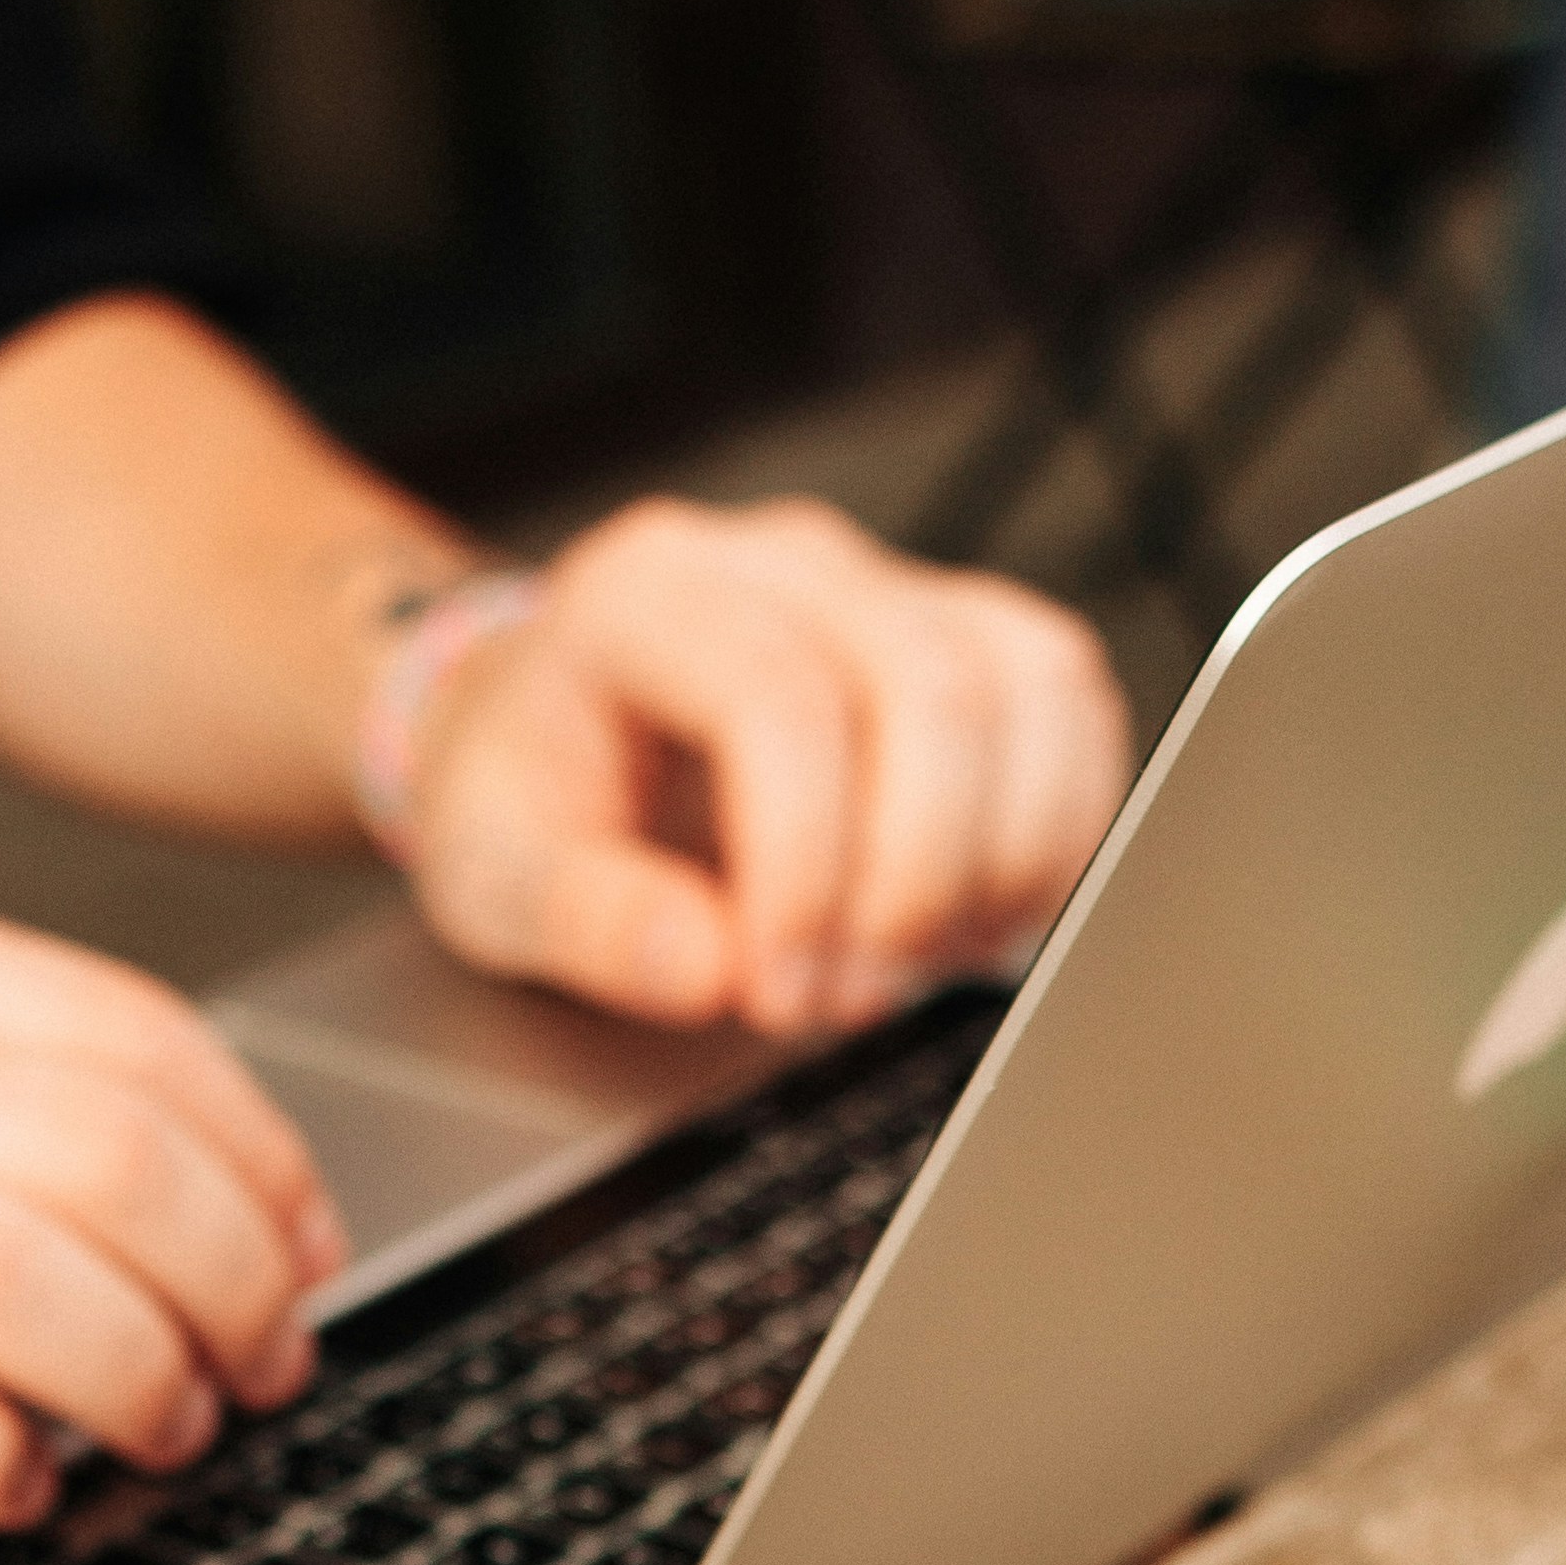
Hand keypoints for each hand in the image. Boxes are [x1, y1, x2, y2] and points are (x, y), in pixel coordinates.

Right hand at [0, 879, 342, 1526]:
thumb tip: (203, 1205)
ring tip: (151, 1438)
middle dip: (228, 1290)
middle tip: (252, 1377)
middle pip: (105, 1158)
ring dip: (134, 1382)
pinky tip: (7, 1487)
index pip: (126, 1036)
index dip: (258, 1166)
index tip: (300, 1260)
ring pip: (18, 1274)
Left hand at [391, 497, 1132, 1039]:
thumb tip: (709, 968)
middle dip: (911, 880)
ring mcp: (892, 588)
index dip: (804, 866)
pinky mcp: (968, 638)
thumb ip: (588, 922)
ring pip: (1028, 682)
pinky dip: (1058, 830)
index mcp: (648, 593)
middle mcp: (784, 565)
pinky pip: (1070, 705)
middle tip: (849, 1000)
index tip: (778, 993)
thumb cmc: (529, 791)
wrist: (551, 730)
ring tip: (919, 965)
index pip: (777, 700)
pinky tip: (982, 919)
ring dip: (1004, 856)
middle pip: (928, 685)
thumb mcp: (495, 874)